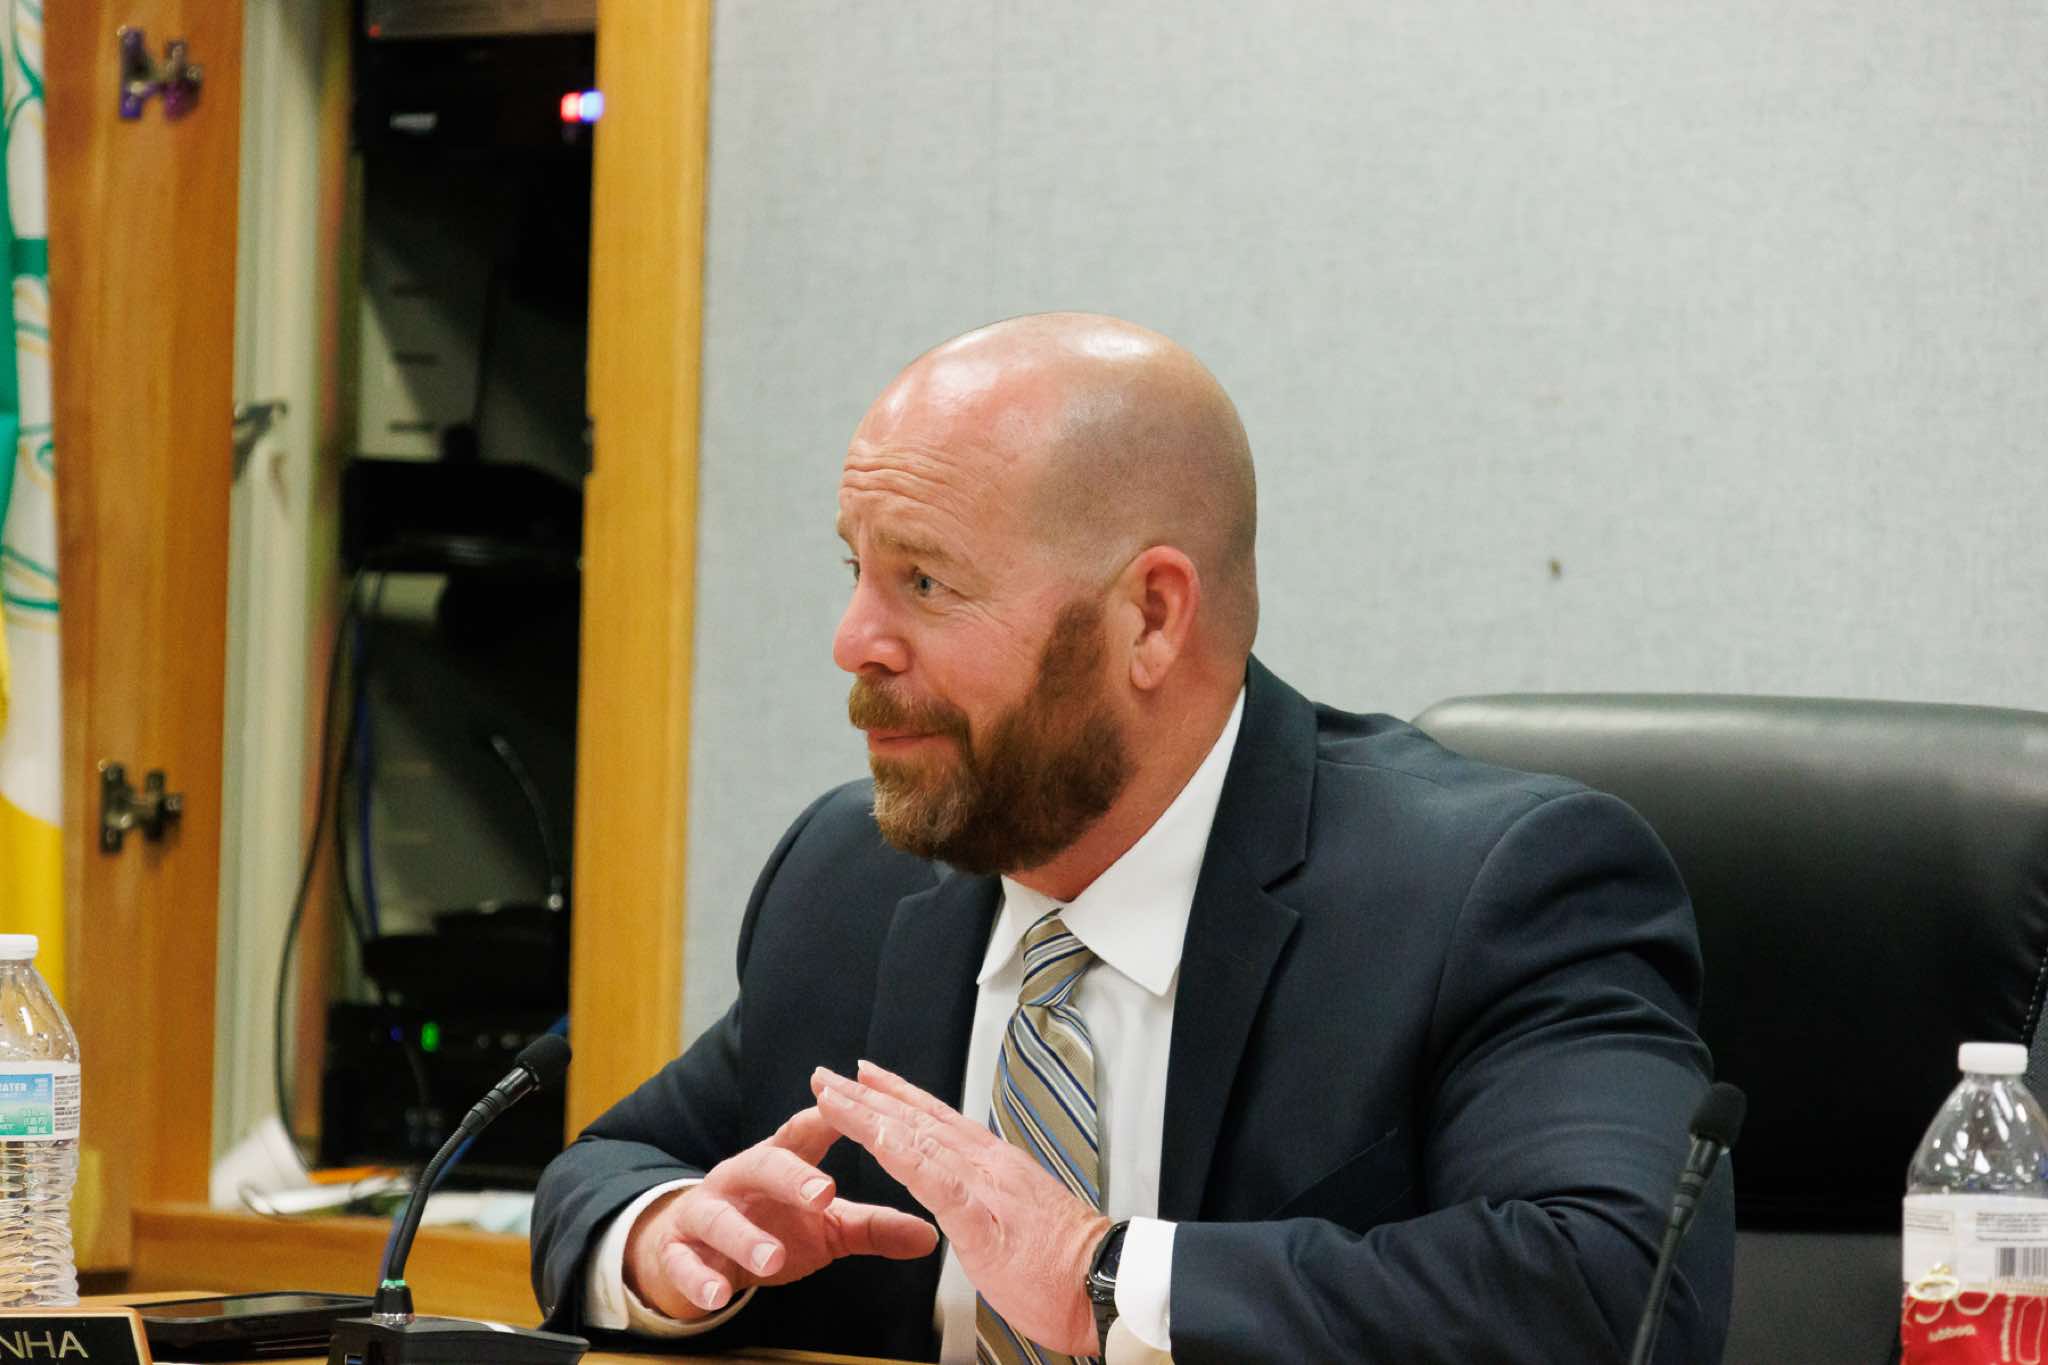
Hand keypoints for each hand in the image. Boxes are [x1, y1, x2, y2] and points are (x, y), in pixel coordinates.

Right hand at [623, 1104, 938, 1321]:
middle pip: (764, 1166)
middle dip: (792, 1176)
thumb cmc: (768, 1223)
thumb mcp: (824, 1226)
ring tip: (770, 1258)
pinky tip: (718, 1295)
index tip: (858, 1108)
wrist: (695, 1246)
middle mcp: (740, 1177)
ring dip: (744, 1237)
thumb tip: (930, 1235)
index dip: (829, 1118)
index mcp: (780, 1161)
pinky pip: (685, 1263)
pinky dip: (699, 1279)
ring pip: (719, 1216)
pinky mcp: (678, 1250)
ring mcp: (705, 1211)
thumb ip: (872, 1227)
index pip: (804, 1131)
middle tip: (825, 1193)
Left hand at [811, 1060, 1110, 1355]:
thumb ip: (990, 1204)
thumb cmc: (1066, 1268)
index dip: (898, 1097)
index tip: (866, 1079)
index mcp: (996, 1166)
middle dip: (868, 1095)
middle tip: (828, 1075)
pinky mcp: (980, 1216)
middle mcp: (988, 1163)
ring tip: (831, 1094)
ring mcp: (985, 1185)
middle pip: (917, 1119)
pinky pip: (931, 1178)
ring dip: (868, 1113)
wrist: (1105, 1284)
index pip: (936, 1121)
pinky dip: (900, 1152)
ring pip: (915, 1137)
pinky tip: (873, 1136)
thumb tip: (973, 1203)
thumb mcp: (1019, 1224)